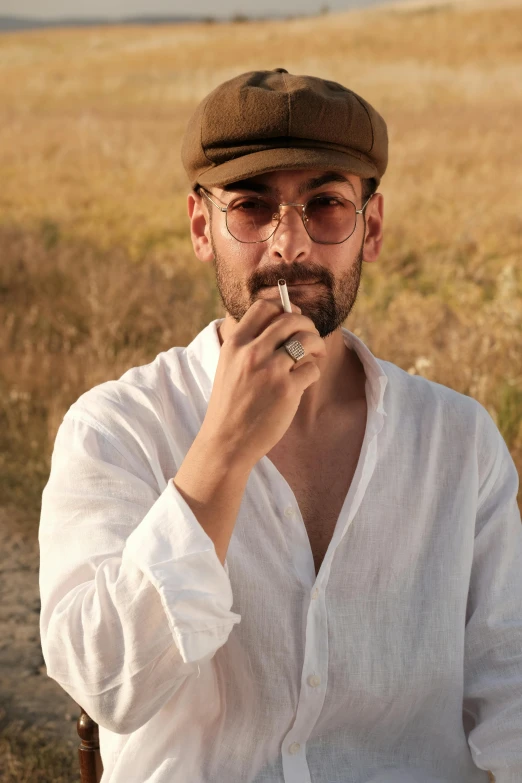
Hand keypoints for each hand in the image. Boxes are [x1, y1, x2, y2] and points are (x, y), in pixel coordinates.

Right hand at [200, 297, 325, 469]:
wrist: (227, 441)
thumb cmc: (230, 404)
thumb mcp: (228, 365)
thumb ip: (247, 343)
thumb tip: (278, 318)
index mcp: (235, 343)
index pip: (264, 306)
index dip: (284, 305)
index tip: (293, 313)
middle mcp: (252, 352)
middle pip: (291, 319)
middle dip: (307, 324)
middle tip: (310, 336)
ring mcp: (270, 370)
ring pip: (307, 340)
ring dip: (316, 344)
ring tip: (316, 354)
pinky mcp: (287, 390)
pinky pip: (312, 368)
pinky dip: (313, 372)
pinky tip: (305, 381)